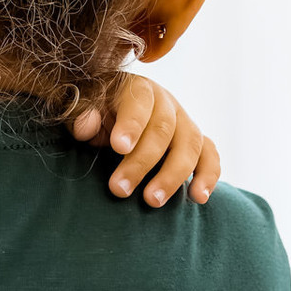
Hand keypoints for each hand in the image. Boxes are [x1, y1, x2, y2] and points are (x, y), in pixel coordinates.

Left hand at [69, 76, 219, 206]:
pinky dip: (208, 176)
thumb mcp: (81, 109)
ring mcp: (184, 122)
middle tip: (120, 190)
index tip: (119, 148)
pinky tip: (198, 198)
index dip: (131, 124)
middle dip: (142, 162)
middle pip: (163, 129)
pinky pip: (210, 155)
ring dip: (173, 175)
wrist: (113, 115)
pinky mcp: (196, 142)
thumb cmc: (94, 113)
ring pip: (190, 145)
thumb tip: (85, 127)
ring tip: (153, 201)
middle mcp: (165, 102)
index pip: (139, 101)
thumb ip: (81, 115)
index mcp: (136, 90)